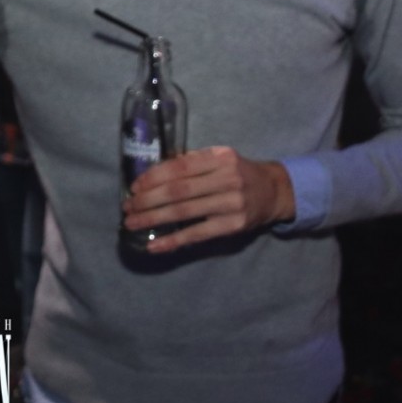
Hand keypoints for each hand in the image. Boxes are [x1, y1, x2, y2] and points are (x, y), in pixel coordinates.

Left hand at [121, 146, 295, 252]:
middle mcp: (227, 179)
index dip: (153, 177)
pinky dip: (173, 241)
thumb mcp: (220, 158)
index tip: (134, 187)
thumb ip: (192, 163)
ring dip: (153, 218)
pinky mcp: (233, 226)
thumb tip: (152, 174)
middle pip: (178, 190)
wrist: (273, 191)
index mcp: (220, 157)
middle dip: (148, 199)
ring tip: (132, 223)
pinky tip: (154, 245)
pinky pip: (196, 234)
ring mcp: (231, 204)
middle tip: (128, 207)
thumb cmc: (238, 173)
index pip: (179, 167)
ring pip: (183, 212)